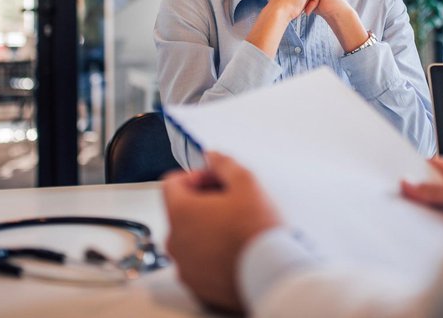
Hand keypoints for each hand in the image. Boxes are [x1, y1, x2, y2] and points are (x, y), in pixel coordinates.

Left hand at [163, 151, 281, 312]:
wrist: (271, 275)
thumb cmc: (257, 232)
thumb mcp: (246, 182)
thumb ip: (224, 164)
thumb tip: (212, 157)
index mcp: (180, 213)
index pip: (172, 183)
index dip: (196, 176)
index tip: (215, 180)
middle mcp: (175, 240)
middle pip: (180, 210)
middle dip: (203, 202)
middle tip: (232, 202)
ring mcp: (184, 266)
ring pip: (189, 237)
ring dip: (206, 228)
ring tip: (236, 229)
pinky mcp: (196, 285)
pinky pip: (197, 262)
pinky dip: (210, 254)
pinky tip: (234, 251)